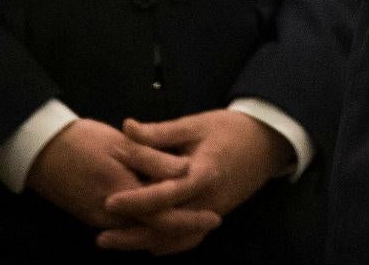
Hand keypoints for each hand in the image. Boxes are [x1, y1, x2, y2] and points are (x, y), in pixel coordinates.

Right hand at [26, 118, 212, 246]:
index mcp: (122, 195)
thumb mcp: (120, 143)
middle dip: (183, 230)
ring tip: (193, 220)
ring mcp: (100, 220)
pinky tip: (161, 216)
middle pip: (155, 232)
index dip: (191, 219)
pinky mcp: (93, 217)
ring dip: (167, 230)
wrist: (40, 150)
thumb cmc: (81, 141)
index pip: (164, 217)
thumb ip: (153, 158)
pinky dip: (148, 227)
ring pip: (141, 233)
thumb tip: (185, 169)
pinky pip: (128, 229)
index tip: (214, 216)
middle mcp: (111, 217)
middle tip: (210, 221)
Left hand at [100, 111, 289, 252]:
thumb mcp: (195, 124)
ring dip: (145, 243)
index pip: (166, 194)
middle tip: (101, 236)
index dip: (137, 200)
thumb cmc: (230, 129)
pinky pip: (188, 238)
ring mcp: (213, 212)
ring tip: (116, 243)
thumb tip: (126, 128)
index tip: (109, 202)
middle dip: (133, 233)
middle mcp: (208, 200)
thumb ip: (160, 131)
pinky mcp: (214, 215)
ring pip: (176, 238)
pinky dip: (167, 245)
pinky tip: (146, 245)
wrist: (267, 143)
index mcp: (203, 174)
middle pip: (167, 226)